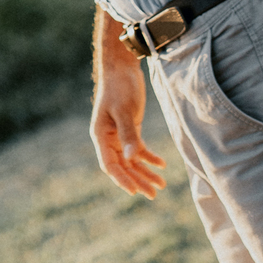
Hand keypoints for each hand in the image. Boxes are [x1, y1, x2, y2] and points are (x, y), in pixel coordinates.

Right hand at [90, 9, 166, 198]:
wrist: (121, 68)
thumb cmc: (119, 87)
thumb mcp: (124, 110)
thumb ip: (128, 134)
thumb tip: (131, 158)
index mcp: (100, 135)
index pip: (109, 165)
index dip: (122, 179)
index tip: (135, 191)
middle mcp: (107, 139)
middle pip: (122, 166)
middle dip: (137, 180)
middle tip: (153, 194)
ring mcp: (118, 135)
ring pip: (130, 160)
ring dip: (144, 172)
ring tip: (161, 185)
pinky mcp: (129, 129)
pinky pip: (137, 149)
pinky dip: (148, 157)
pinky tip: (161, 165)